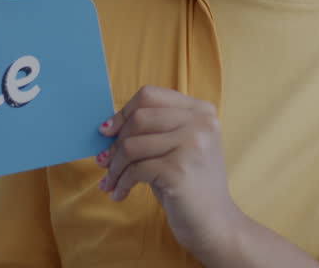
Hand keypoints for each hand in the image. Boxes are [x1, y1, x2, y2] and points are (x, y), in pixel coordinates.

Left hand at [96, 86, 242, 260]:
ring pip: (132, 144)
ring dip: (115, 167)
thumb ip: (154, 129)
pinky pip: (135, 170)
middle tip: (104, 162)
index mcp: (201, 111)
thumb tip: (107, 127)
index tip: (107, 131)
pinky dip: (122, 182)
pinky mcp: (179, 170)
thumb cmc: (189, 184)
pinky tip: (120, 194)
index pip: (150, 96)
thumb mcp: (177, 147)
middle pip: (139, 118)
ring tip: (110, 182)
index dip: (123, 112)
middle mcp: (201, 123)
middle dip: (115, 142)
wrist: (215, 223)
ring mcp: (193, 145)